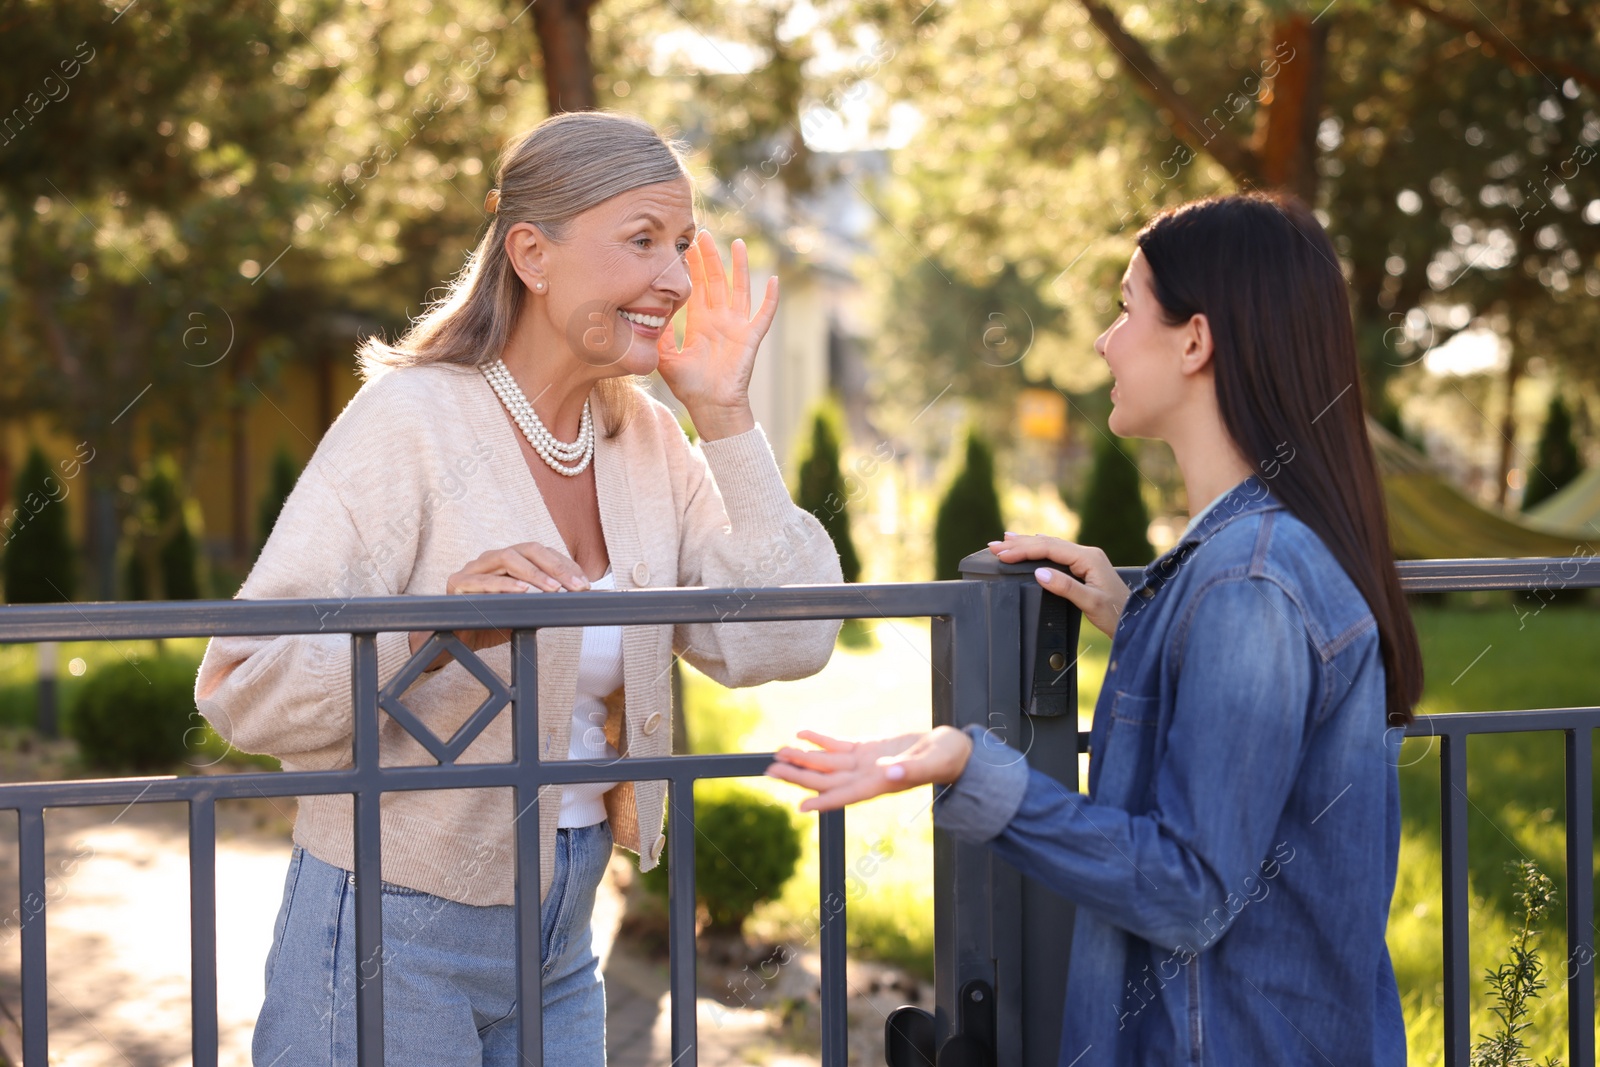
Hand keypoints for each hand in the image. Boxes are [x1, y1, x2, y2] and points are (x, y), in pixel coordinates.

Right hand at [408, 542, 590, 670]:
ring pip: (507, 558)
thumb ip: (543, 602)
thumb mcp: (523, 612)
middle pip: (527, 549)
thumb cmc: (490, 623)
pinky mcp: (458, 583)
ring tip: (555, 588)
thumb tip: (576, 601)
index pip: (541, 553)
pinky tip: (523, 591)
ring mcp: (473, 568)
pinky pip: (483, 581)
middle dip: (556, 566)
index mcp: (508, 561)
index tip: (585, 582)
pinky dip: (505, 585)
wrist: (455, 641)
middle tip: (578, 585)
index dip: (565, 565)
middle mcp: (491, 559)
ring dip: (534, 573)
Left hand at [656, 231, 774, 440]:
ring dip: (740, 267)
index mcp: (701, 323)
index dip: (693, 267)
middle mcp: (720, 320)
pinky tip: (774, 281)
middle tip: (703, 234)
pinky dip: (770, 299)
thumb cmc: (690, 387)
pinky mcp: (750, 338)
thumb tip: (647, 314)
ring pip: (740, 290)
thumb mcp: (666, 358)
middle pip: (716, 281)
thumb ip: (659, 336)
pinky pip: (763, 315)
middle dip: (710, 258)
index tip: (687, 246)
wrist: (710, 408)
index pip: (697, 288)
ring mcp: (737, 327)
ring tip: (738, 244)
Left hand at [764, 727, 974, 811]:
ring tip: (778, 753)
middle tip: (771, 770)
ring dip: (803, 758)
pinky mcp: (868, 749)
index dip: (823, 801)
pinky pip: (838, 746)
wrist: (954, 751)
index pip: (846, 795)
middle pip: (827, 779)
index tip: (800, 806)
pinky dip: (820, 740)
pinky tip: (802, 734)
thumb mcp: (932, 761)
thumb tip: (887, 774)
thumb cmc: (947, 758)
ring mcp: (865, 763)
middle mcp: (867, 776)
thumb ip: (909, 769)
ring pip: (827, 763)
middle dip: (799, 775)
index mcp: (881, 784)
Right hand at [988, 532, 1129, 636]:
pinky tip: (1034, 544)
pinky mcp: (1087, 566)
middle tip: (995, 545)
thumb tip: (1040, 573)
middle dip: (1020, 543)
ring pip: (1052, 546)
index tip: (1002, 554)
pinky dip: (1041, 548)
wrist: (1134, 620)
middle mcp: (1088, 553)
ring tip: (1007, 540)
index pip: (1049, 548)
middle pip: (1048, 543)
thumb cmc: (1115, 613)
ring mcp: (1088, 559)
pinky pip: (1059, 552)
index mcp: (1088, 558)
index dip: (1023, 550)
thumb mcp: (1089, 602)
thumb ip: (1065, 586)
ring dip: (1028, 543)